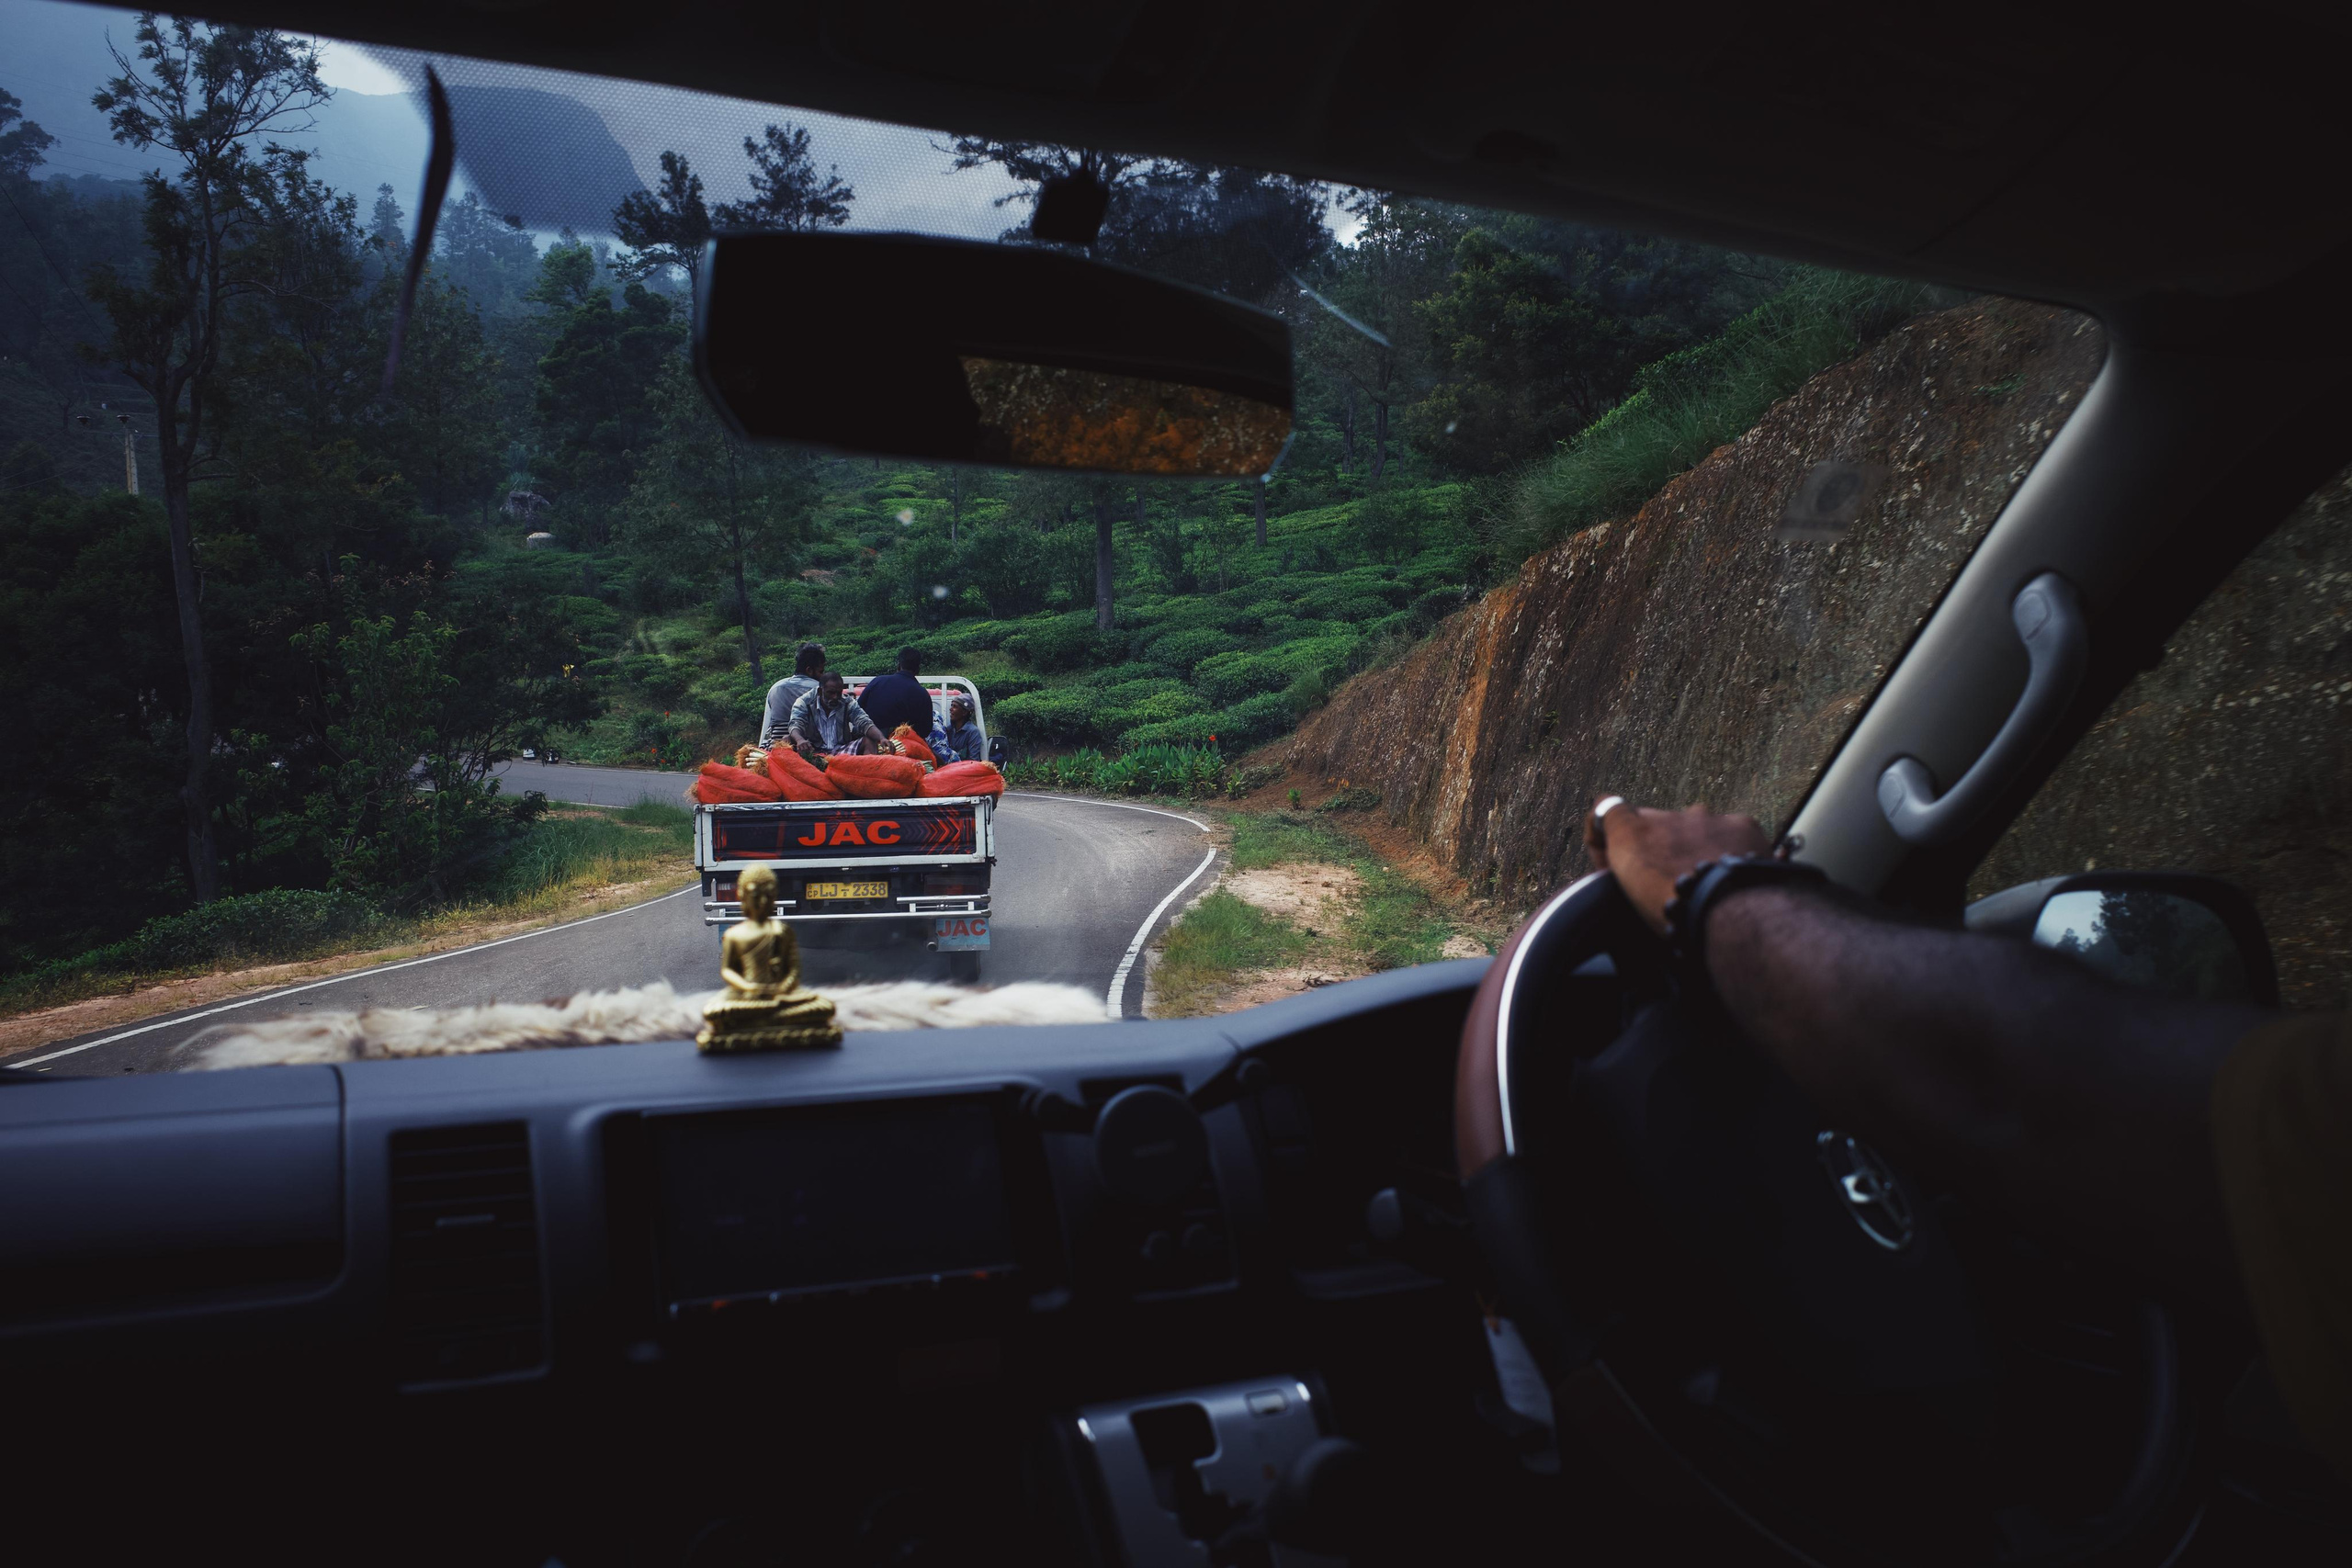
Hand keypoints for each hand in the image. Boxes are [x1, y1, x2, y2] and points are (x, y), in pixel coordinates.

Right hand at [792, 736, 815, 759]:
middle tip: (808, 754)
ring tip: (805, 755)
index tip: (811, 752)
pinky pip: (798, 750)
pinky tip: (801, 754)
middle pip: (806, 748)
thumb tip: (813, 749)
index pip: (810, 746)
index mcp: (807, 742)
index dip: (811, 749)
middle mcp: (804, 743)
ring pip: (802, 750)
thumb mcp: (808, 743)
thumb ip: (811, 746)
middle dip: (807, 752)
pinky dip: (800, 752)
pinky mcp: (797, 746)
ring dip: (804, 752)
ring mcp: (800, 744)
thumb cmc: (805, 743)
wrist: (800, 740)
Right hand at [1584, 798, 1768, 932]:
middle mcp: (1668, 816)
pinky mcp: (1741, 824)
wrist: (1730, 913)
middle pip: (1655, 825)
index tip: (1612, 864)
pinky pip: (1731, 832)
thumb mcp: (1630, 901)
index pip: (1607, 808)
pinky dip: (1730, 850)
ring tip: (1706, 883)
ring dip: (1695, 849)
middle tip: (1668, 882)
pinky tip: (1733, 876)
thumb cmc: (1674, 912)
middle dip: (1657, 848)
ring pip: (1695, 827)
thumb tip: (1629, 875)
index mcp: (1633, 834)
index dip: (1605, 833)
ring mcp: (1708, 817)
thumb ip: (1625, 874)